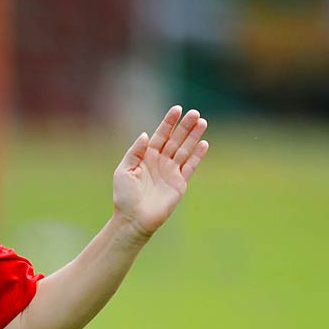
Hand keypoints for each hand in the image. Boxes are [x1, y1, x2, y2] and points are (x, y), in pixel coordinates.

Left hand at [112, 106, 208, 239]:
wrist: (134, 219)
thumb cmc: (125, 196)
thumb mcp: (123, 171)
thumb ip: (135, 152)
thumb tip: (146, 135)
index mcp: (146, 156)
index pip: (160, 135)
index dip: (169, 122)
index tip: (177, 109)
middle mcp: (160, 161)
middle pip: (175, 139)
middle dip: (185, 126)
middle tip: (194, 112)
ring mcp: (170, 171)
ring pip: (184, 149)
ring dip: (193, 136)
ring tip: (202, 122)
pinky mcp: (179, 183)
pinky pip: (190, 166)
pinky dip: (197, 156)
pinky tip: (204, 143)